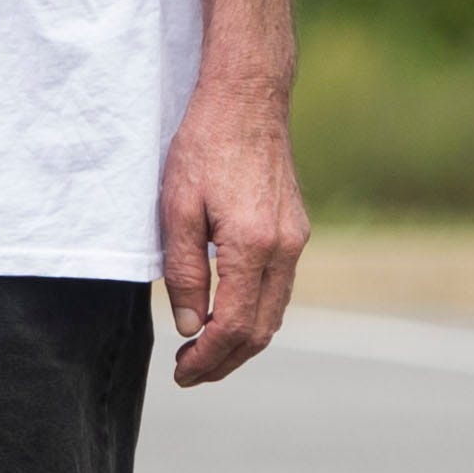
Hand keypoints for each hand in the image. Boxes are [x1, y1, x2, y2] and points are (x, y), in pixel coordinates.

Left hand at [157, 82, 307, 386]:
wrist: (247, 99)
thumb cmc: (204, 146)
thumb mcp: (177, 209)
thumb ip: (184, 273)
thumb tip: (191, 327)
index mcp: (252, 245)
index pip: (233, 326)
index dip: (207, 359)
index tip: (181, 372)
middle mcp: (284, 248)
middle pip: (261, 330)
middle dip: (225, 361)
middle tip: (190, 373)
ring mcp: (296, 239)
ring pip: (275, 313)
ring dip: (242, 343)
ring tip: (205, 353)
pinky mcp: (296, 230)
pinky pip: (280, 289)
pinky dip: (256, 315)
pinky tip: (228, 315)